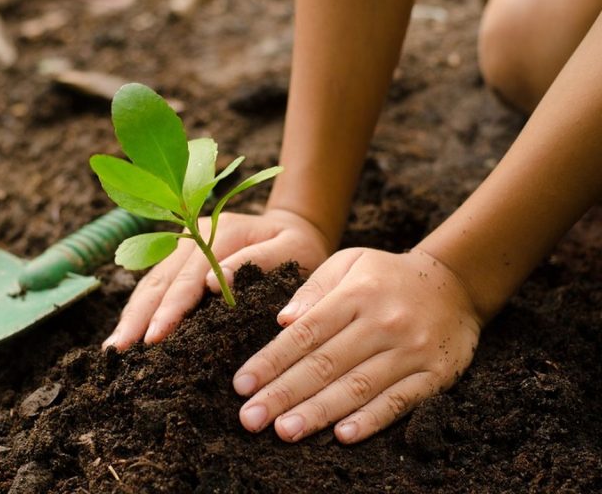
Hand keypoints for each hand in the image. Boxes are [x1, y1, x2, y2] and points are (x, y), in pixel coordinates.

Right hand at [103, 209, 331, 349]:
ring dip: (132, 315)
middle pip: (160, 280)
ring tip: (114, 348)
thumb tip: (214, 283)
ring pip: (150, 282)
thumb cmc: (299, 246)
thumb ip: (258, 261)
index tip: (155, 337)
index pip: (189, 277)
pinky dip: (139, 309)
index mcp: (221, 232)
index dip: (170, 308)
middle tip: (119, 351)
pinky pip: (154, 284)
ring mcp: (183, 245)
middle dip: (138, 317)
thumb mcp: (292, 250)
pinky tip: (127, 332)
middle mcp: (193, 236)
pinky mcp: (180, 258)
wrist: (295, 227)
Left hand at [232, 248, 482, 443]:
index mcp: (356, 295)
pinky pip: (399, 401)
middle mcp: (382, 323)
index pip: (306, 333)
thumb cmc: (387, 276)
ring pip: (358, 387)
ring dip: (318, 412)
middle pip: (325, 364)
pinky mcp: (435, 374)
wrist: (455, 284)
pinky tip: (343, 435)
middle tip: (251, 419)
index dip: (271, 361)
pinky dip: (372, 420)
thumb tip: (282, 320)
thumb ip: (314, 289)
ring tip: (284, 430)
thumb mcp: (349, 262)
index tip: (242, 384)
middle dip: (283, 393)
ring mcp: (411, 351)